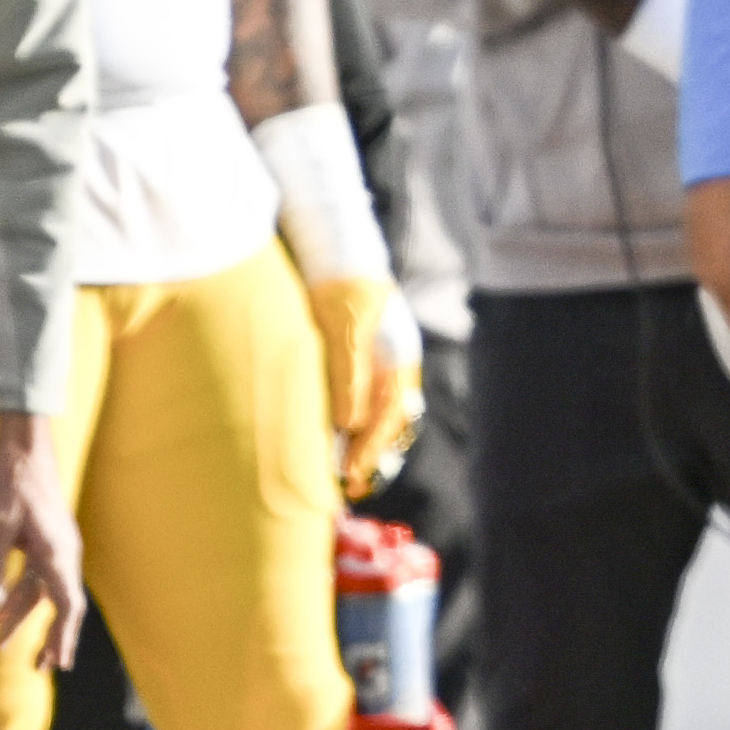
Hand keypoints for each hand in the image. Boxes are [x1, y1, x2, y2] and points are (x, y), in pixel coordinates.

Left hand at [0, 411, 85, 668]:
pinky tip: (0, 607)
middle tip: (41, 667)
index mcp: (58, 554)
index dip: (63, 636)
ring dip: (26, 616)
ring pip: (43, 591)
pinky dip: (19, 594)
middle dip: (51, 636)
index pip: (68, 605)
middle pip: (61, 604)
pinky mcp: (42, 538)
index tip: (58, 663)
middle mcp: (62, 553)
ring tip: (2, 642)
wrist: (23, 445)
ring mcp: (54, 545)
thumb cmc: (13, 481)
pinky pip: (34, 575)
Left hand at [307, 275, 425, 494]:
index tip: (349, 474)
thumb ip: (349, 373)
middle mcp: (394, 361)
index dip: (369, 447)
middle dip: (371, 453)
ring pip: (380, 412)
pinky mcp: (360, 355)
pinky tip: (337, 436)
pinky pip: (365, 399)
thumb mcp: (343, 326)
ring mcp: (379, 358)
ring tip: (346, 471)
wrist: (331, 243)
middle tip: (350, 486)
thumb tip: (349, 424)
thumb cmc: (337, 280)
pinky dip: (354, 423)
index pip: (389, 415)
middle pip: (390, 419)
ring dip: (364, 442)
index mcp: (398, 356)